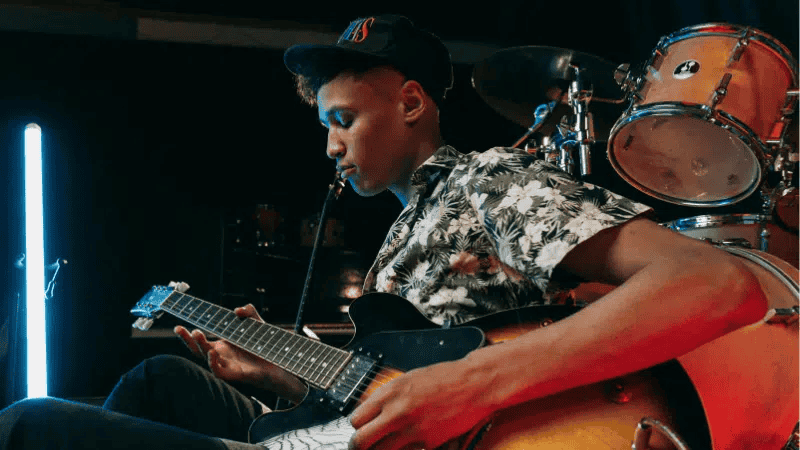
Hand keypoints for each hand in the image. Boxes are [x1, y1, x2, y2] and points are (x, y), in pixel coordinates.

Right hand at [175, 304, 306, 401]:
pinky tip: (212, 352)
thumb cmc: (264, 346)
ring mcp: (227, 365)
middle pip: (198, 349)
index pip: (201, 340)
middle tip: (179, 328)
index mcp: (222, 345)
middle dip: (187, 339)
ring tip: (196, 333)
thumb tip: (238, 309)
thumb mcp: (257, 324)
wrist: (279, 363)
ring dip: (199, 346)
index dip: (188, 334)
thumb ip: (249, 313)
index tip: (178, 325)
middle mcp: (221, 356)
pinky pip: (218, 372)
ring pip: (206, 359)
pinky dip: (212, 363)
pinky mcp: (235, 374)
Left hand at [348, 359, 494, 449]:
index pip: (355, 420)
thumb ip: (388, 397)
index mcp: (389, 393)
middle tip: (362, 447)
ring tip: (385, 446)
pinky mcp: (428, 442)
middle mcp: (397, 412)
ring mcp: (412, 430)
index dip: (356, 427)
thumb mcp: (408, 379)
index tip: (360, 429)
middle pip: (360, 441)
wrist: (474, 384)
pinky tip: (411, 443)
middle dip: (358, 446)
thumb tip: (371, 412)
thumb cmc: (444, 378)